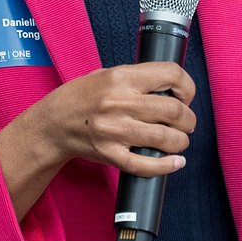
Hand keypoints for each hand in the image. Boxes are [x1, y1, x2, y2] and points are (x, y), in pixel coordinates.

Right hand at [0, 61, 196, 220]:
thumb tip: (173, 87)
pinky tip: (175, 162)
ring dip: (181, 141)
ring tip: (178, 140)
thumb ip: (138, 79)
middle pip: (174, 110)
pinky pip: (145, 165)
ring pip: (166, 138)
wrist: (52, 123)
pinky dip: (166, 166)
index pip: (171, 74)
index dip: (187, 86)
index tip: (186, 96)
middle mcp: (119, 103)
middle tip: (186, 123)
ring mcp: (115, 130)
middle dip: (188, 119)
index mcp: (121, 78)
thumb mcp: (107, 74)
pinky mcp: (110, 154)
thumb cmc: (81, 97)